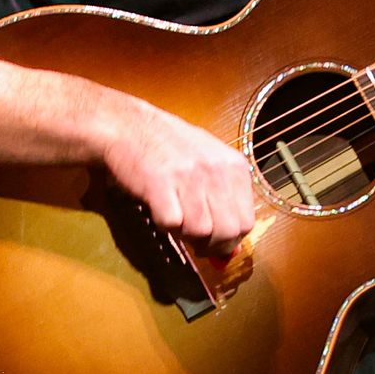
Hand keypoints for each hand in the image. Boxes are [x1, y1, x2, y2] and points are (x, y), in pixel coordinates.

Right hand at [101, 101, 256, 254]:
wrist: (128, 125)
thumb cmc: (169, 145)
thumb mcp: (208, 164)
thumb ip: (225, 202)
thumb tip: (233, 248)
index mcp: (234, 165)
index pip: (247, 222)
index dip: (230, 239)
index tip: (215, 241)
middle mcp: (216, 169)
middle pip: (228, 232)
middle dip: (210, 245)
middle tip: (194, 240)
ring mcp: (189, 175)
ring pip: (201, 231)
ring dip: (185, 234)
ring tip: (174, 218)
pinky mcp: (160, 183)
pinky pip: (172, 223)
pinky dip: (164, 225)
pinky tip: (159, 210)